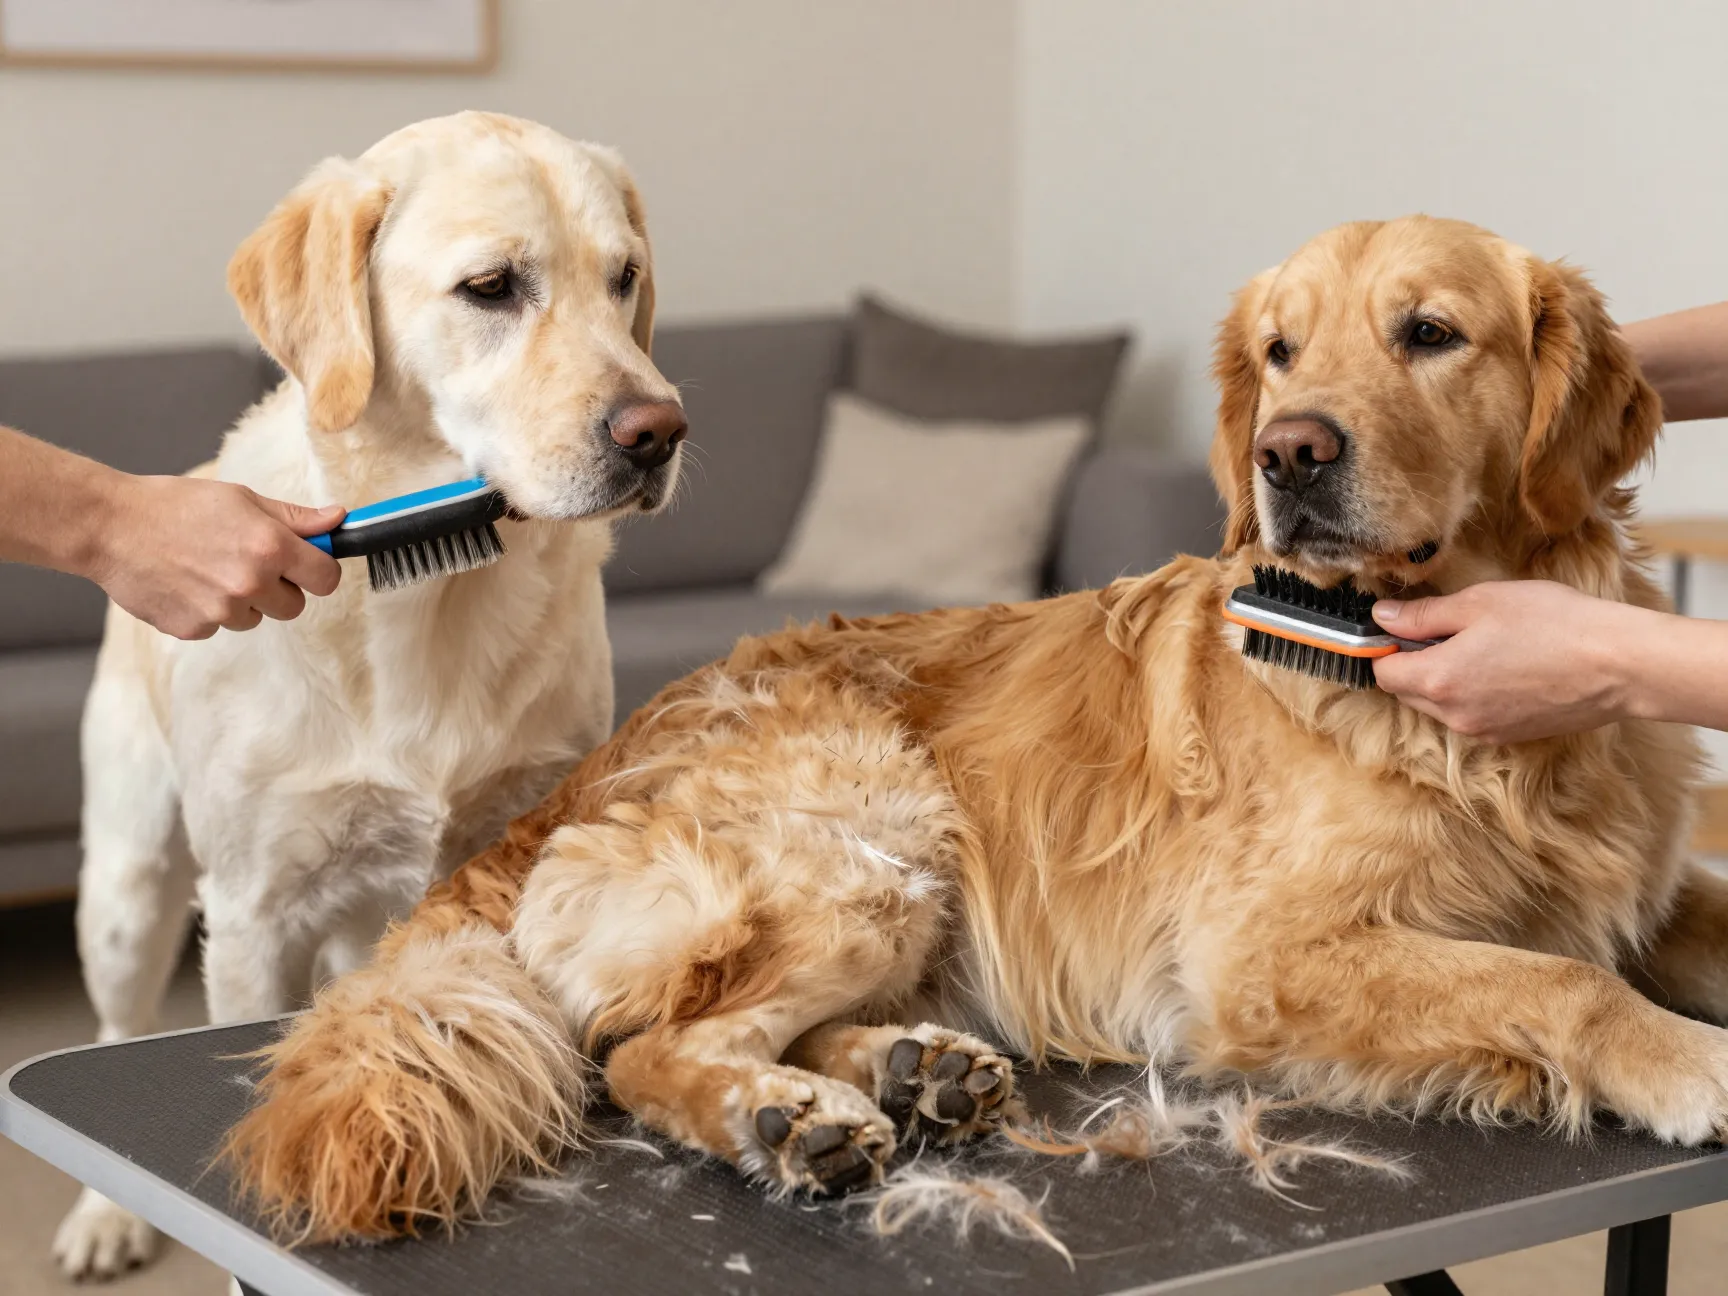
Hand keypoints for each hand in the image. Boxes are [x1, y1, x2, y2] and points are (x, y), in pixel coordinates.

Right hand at [90, 475, 344, 639]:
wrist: (110, 526)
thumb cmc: (176, 505)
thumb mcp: (242, 499)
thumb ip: (295, 518)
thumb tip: (338, 520)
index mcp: (270, 547)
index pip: (326, 579)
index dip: (320, 571)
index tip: (309, 566)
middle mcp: (250, 583)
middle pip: (294, 606)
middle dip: (280, 588)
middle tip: (249, 562)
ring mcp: (221, 611)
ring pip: (255, 618)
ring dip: (243, 601)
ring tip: (208, 568)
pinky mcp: (194, 629)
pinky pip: (219, 627)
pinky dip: (209, 611)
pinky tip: (186, 583)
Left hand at [1371, 581, 1646, 742]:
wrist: (1618, 665)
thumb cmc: (1552, 625)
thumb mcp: (1479, 603)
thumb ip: (1423, 615)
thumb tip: (1382, 617)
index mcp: (1438, 680)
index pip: (1382, 673)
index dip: (1387, 648)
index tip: (1407, 628)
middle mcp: (1453, 715)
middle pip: (1407, 692)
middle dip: (1415, 664)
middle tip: (1451, 632)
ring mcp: (1482, 731)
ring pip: (1439, 706)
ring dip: (1445, 680)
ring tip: (1485, 648)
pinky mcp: (1509, 737)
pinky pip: (1471, 716)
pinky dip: (1474, 695)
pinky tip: (1506, 669)